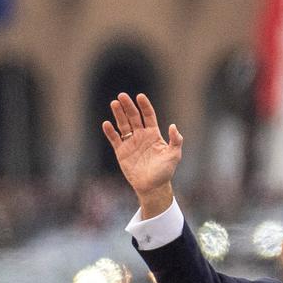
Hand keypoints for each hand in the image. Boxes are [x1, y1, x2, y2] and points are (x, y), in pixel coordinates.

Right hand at [100, 92, 183, 217]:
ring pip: (123, 125)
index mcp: (154, 134)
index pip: (148, 116)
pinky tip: (106, 124)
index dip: (144, 106)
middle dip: (128, 106)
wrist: (152, 186)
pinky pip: (114, 139)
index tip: (140, 96)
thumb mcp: (174, 155)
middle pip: (134, 117)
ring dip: (118, 114)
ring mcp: (130, 142)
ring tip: (114, 103)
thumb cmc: (165, 171)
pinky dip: (110, 132)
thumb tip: (173, 126)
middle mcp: (141, 135)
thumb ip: (176, 141)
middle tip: (122, 96)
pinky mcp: (121, 151)